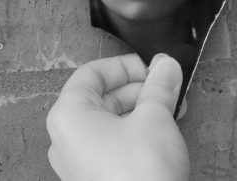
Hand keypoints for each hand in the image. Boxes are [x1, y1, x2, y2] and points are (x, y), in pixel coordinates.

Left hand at [46, 53, 189, 180]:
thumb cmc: (139, 173)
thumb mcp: (155, 118)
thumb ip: (159, 86)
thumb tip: (166, 67)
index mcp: (69, 116)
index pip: (91, 74)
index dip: (124, 66)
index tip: (151, 68)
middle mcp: (67, 138)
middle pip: (102, 97)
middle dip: (138, 88)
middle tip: (166, 86)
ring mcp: (79, 161)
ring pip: (110, 121)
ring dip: (141, 110)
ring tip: (170, 108)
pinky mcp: (95, 177)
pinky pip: (112, 144)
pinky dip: (135, 132)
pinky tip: (161, 132)